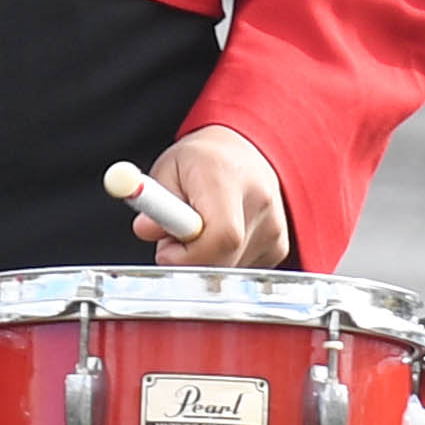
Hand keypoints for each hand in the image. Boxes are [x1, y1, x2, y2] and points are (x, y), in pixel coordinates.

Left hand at [139, 126, 290, 268]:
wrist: (242, 153)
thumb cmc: (201, 161)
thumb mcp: (167, 169)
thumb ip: (154, 201)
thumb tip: (146, 230)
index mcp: (229, 179)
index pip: (222, 236)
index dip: (189, 255)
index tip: (166, 249)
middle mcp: (260, 203)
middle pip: (225, 260)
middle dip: (189, 261)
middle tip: (172, 240)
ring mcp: (274, 228)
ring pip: (229, 270)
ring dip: (204, 261)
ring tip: (198, 230)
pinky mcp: (279, 247)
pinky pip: (240, 271)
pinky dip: (221, 261)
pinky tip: (218, 237)